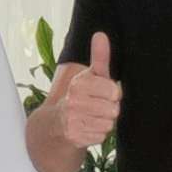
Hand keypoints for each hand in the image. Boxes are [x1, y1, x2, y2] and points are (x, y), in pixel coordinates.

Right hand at [41, 33, 121, 149]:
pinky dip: (97, 134)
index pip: (114, 91)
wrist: (57, 123)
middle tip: (98, 107)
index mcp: (79, 84)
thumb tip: (100, 34)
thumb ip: (100, 57)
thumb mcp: (91, 76)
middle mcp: (73, 101)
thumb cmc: (82, 96)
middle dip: (109, 110)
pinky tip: (87, 128)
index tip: (104, 93)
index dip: (113, 94)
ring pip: (108, 124)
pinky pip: (100, 137)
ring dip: (103, 123)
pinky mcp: (75, 137)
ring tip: (92, 117)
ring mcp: (72, 120)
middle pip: (113, 110)